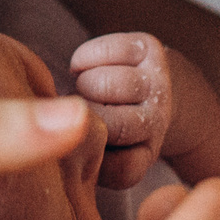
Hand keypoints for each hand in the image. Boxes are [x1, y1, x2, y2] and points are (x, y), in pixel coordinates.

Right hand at [69, 32, 175, 188]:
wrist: (164, 88)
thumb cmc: (115, 125)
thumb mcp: (104, 156)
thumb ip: (81, 160)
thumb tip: (55, 149)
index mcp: (146, 153)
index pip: (122, 169)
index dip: (92, 161)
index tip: (81, 147)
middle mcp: (157, 121)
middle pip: (109, 124)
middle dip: (81, 115)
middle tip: (73, 111)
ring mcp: (157, 84)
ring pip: (103, 84)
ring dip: (82, 84)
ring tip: (81, 89)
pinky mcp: (151, 50)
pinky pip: (106, 51)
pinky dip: (83, 59)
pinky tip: (82, 67)